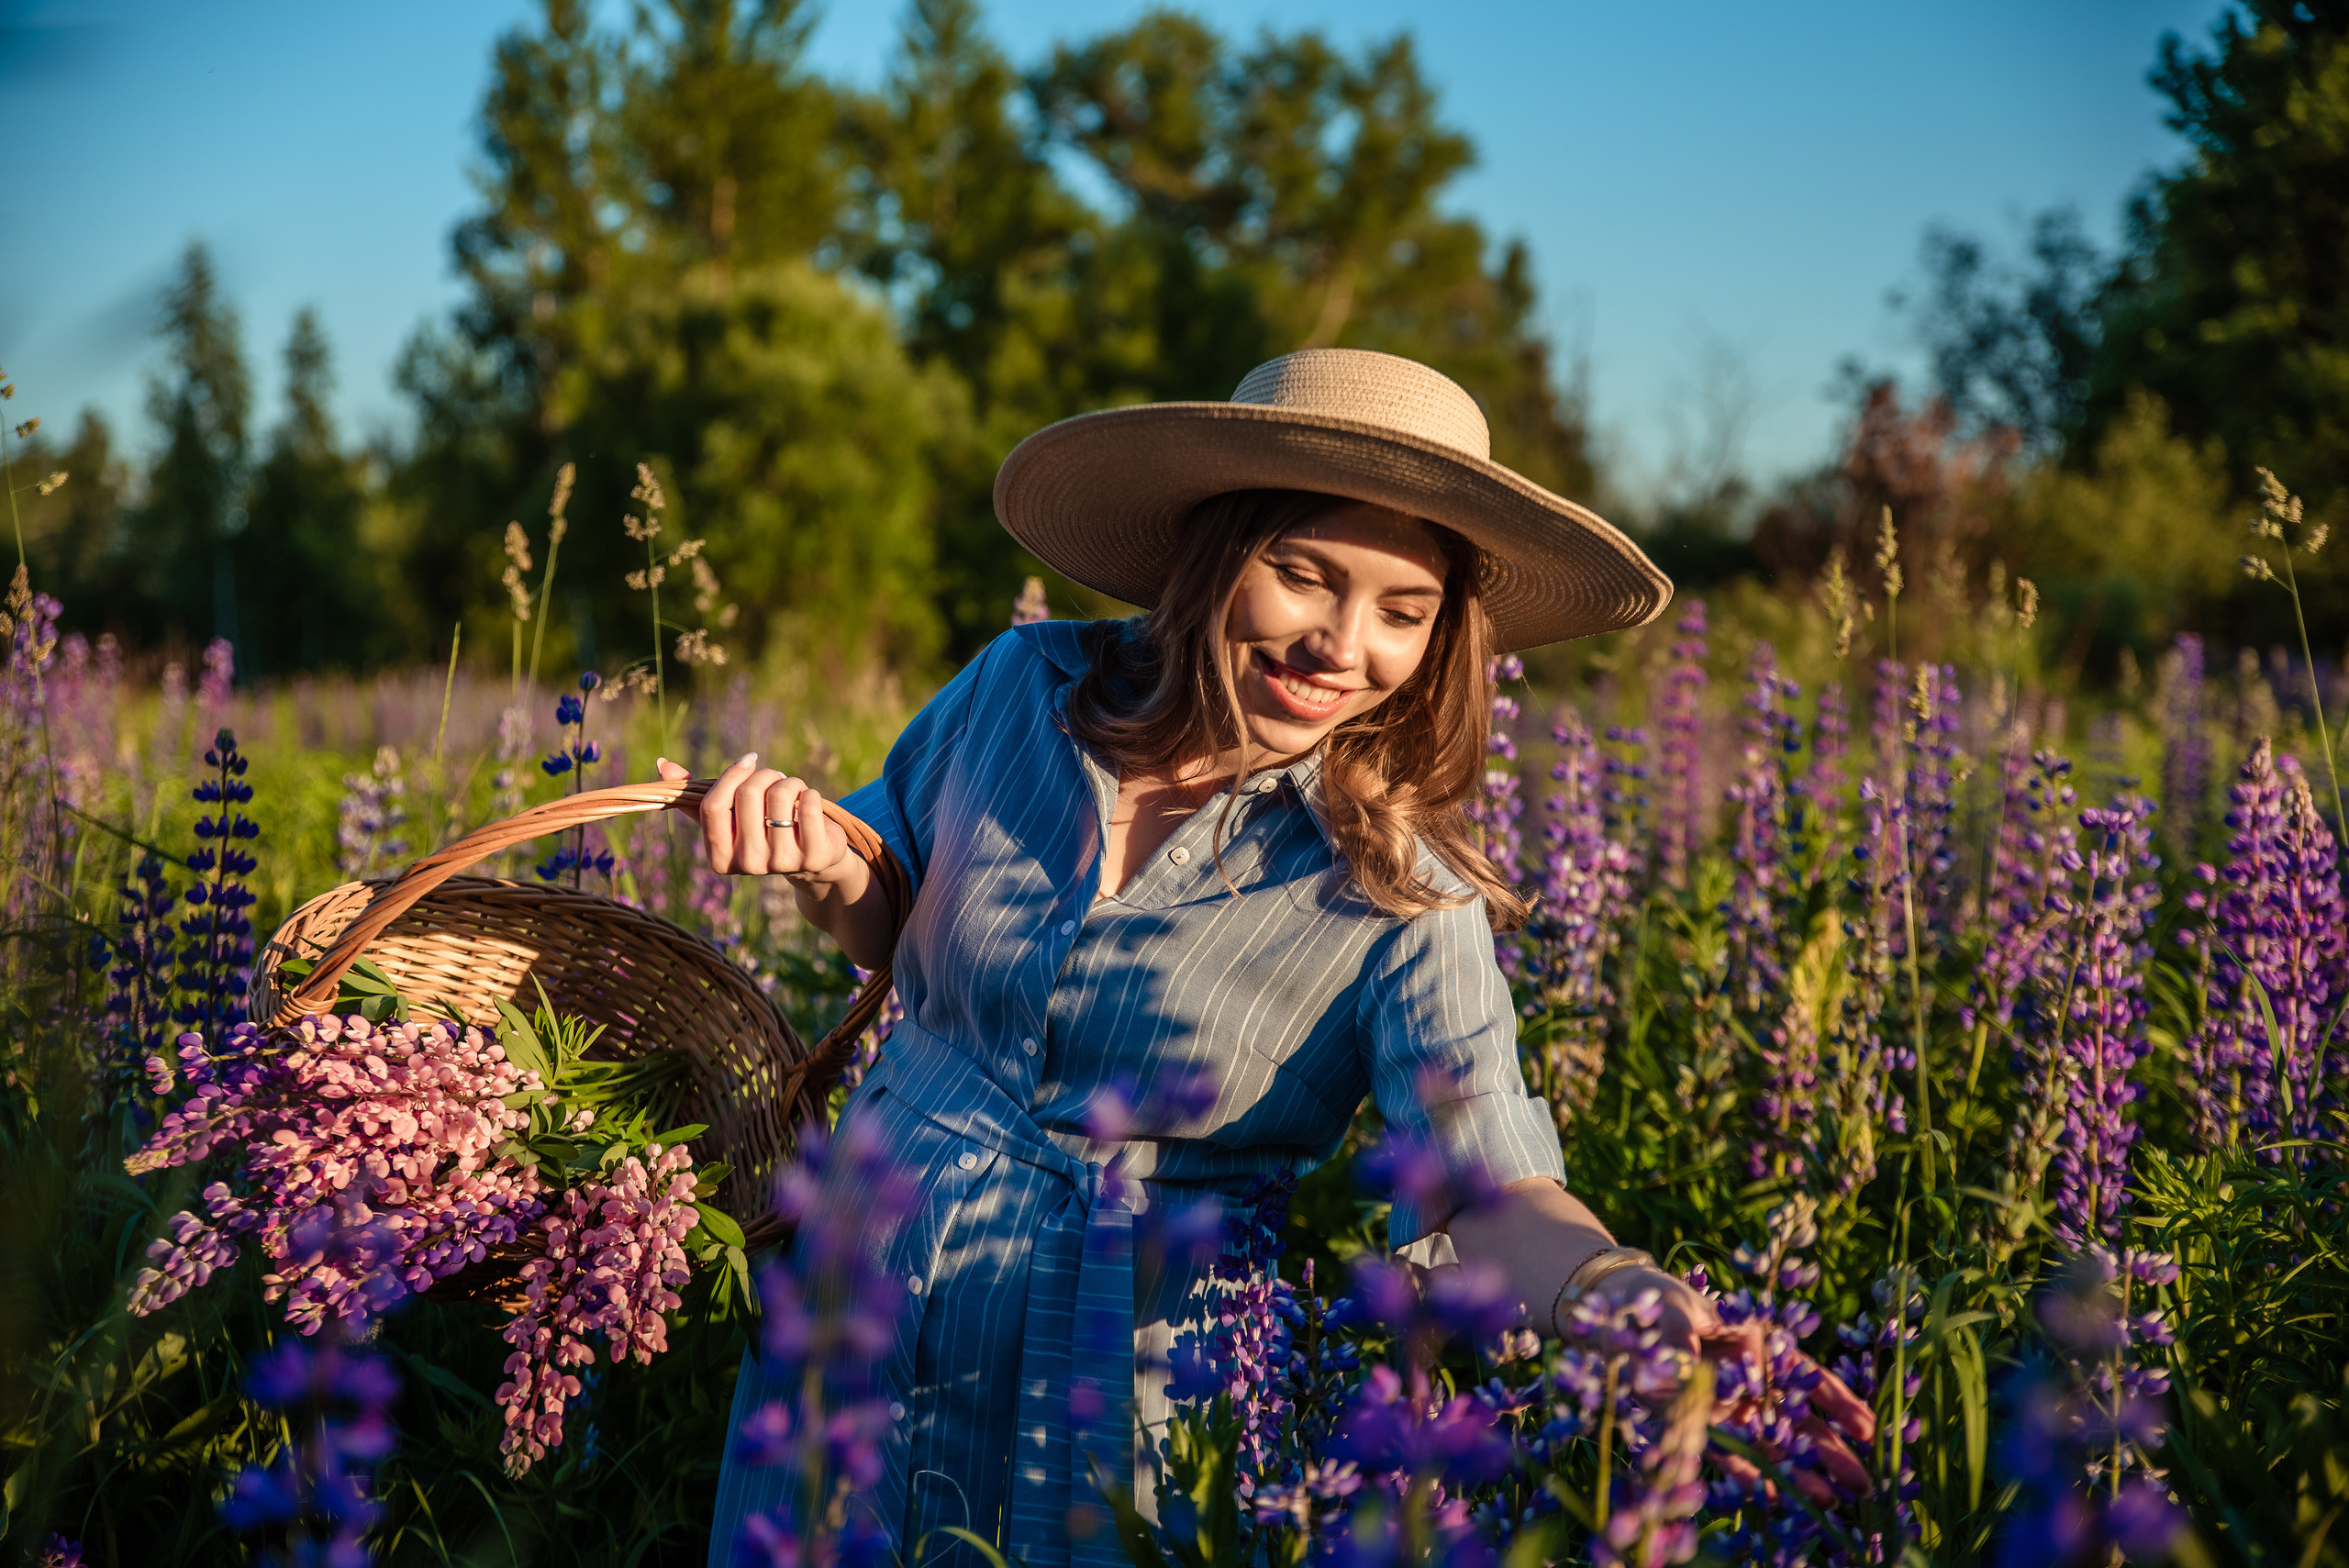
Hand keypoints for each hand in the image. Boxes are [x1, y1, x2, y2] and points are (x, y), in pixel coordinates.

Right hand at [659, 754, 852, 883]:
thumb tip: (662, 763)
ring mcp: (781, 863)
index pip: (712, 806)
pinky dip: (810, 793)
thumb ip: (696, 795)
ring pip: (779, 794)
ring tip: (793, 792)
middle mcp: (747, 865)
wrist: (812, 861)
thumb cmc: (763, 830)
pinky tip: (809, 804)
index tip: (748, 761)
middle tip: (776, 780)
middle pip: (747, 794)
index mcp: (718, 858)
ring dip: (789, 782)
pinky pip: (808, 804)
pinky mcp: (814, 857)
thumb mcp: (729, 816)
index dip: (730, 775)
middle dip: (765, 775)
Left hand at [1588, 1263, 1876, 1503]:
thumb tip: (1704, 1373)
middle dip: (1829, 1451)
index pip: (1807, 1378)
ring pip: (1769, 1443)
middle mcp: (1746, 1381)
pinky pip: (1726, 1454)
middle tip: (1861, 1484)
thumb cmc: (1658, 1302)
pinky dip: (1747, 1474)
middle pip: (1796, 1420)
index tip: (1867, 1430)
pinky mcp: (1695, 1425)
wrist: (1615, 1313)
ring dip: (1798, 1472)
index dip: (1838, 1404)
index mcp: (1757, 1347)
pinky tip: (1771, 1496)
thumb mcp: (1678, 1311)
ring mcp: (1724, 1406)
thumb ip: (1691, 1341)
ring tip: (1829, 1501)